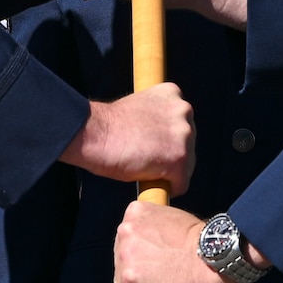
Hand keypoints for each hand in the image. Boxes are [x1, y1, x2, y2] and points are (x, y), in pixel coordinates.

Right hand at [59, 85, 194, 192]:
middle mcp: (184, 110)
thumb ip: (157, 117)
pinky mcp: (179, 159)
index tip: (151, 144)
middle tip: (146, 159)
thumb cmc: (108, 125)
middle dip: (170, 154)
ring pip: (186, 165)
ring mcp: (184, 135)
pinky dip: (168, 188)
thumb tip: (163, 137)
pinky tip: (150, 183)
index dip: (166, 138)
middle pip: (188, 144)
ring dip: (169, 172)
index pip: (181, 123)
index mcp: (173, 94)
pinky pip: (181, 184)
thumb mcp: (139, 107)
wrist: (95, 134)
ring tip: (145, 169)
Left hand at [113, 201, 262, 282]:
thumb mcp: (172, 219)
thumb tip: (150, 247)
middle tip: (159, 278)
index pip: (126, 238)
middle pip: (121, 260)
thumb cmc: (202, 242)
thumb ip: (154, 229)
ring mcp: (127, 261)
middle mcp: (126, 233)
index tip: (152, 261)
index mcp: (135, 213)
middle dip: (137, 270)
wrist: (216, 257)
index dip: (139, 252)